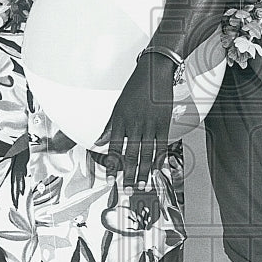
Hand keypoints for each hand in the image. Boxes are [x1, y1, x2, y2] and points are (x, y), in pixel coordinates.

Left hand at [103, 53, 174, 190]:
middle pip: (131, 155)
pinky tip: (159, 170)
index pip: (114, 148)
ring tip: (142, 185)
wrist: (154, 72)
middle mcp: (134, 124)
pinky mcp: (163, 124)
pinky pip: (162, 145)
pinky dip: (160, 159)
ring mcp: (150, 125)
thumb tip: (98, 142)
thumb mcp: (117, 106)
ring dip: (144, 172)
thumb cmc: (135, 88)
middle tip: (128, 189)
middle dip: (129, 175)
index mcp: (120, 120)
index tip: (111, 180)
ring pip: (146, 153)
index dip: (112, 166)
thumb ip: (108, 127)